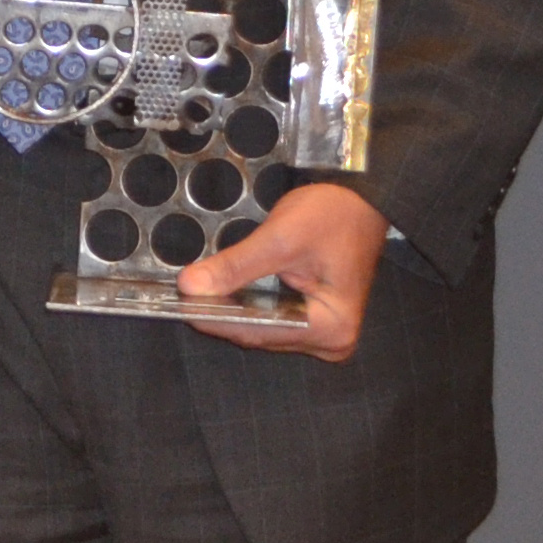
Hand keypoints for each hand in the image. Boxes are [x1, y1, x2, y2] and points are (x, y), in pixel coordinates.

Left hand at [177, 179, 385, 359]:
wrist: (361, 201)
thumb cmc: (333, 215)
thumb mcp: (280, 238)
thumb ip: (235, 266)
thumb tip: (191, 286)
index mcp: (330, 329)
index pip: (260, 331)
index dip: (216, 317)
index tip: (181, 304)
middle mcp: (331, 341)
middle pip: (260, 333)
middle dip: (222, 313)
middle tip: (183, 293)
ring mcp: (324, 334)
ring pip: (262, 327)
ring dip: (231, 309)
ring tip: (198, 290)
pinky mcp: (314, 321)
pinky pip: (271, 318)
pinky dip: (247, 305)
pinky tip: (223, 290)